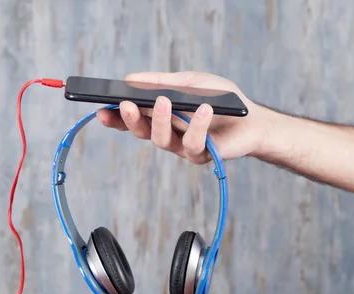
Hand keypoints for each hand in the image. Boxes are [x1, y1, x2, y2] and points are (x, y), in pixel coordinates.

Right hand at [96, 71, 268, 163]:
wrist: (252, 118)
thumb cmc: (221, 99)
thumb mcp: (190, 82)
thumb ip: (162, 81)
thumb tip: (130, 79)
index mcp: (162, 117)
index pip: (133, 119)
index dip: (115, 118)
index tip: (101, 111)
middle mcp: (168, 135)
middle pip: (142, 132)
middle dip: (131, 119)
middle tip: (126, 105)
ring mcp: (183, 147)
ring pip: (162, 140)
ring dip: (161, 120)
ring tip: (164, 101)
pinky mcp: (202, 155)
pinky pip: (194, 143)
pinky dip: (198, 124)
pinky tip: (204, 109)